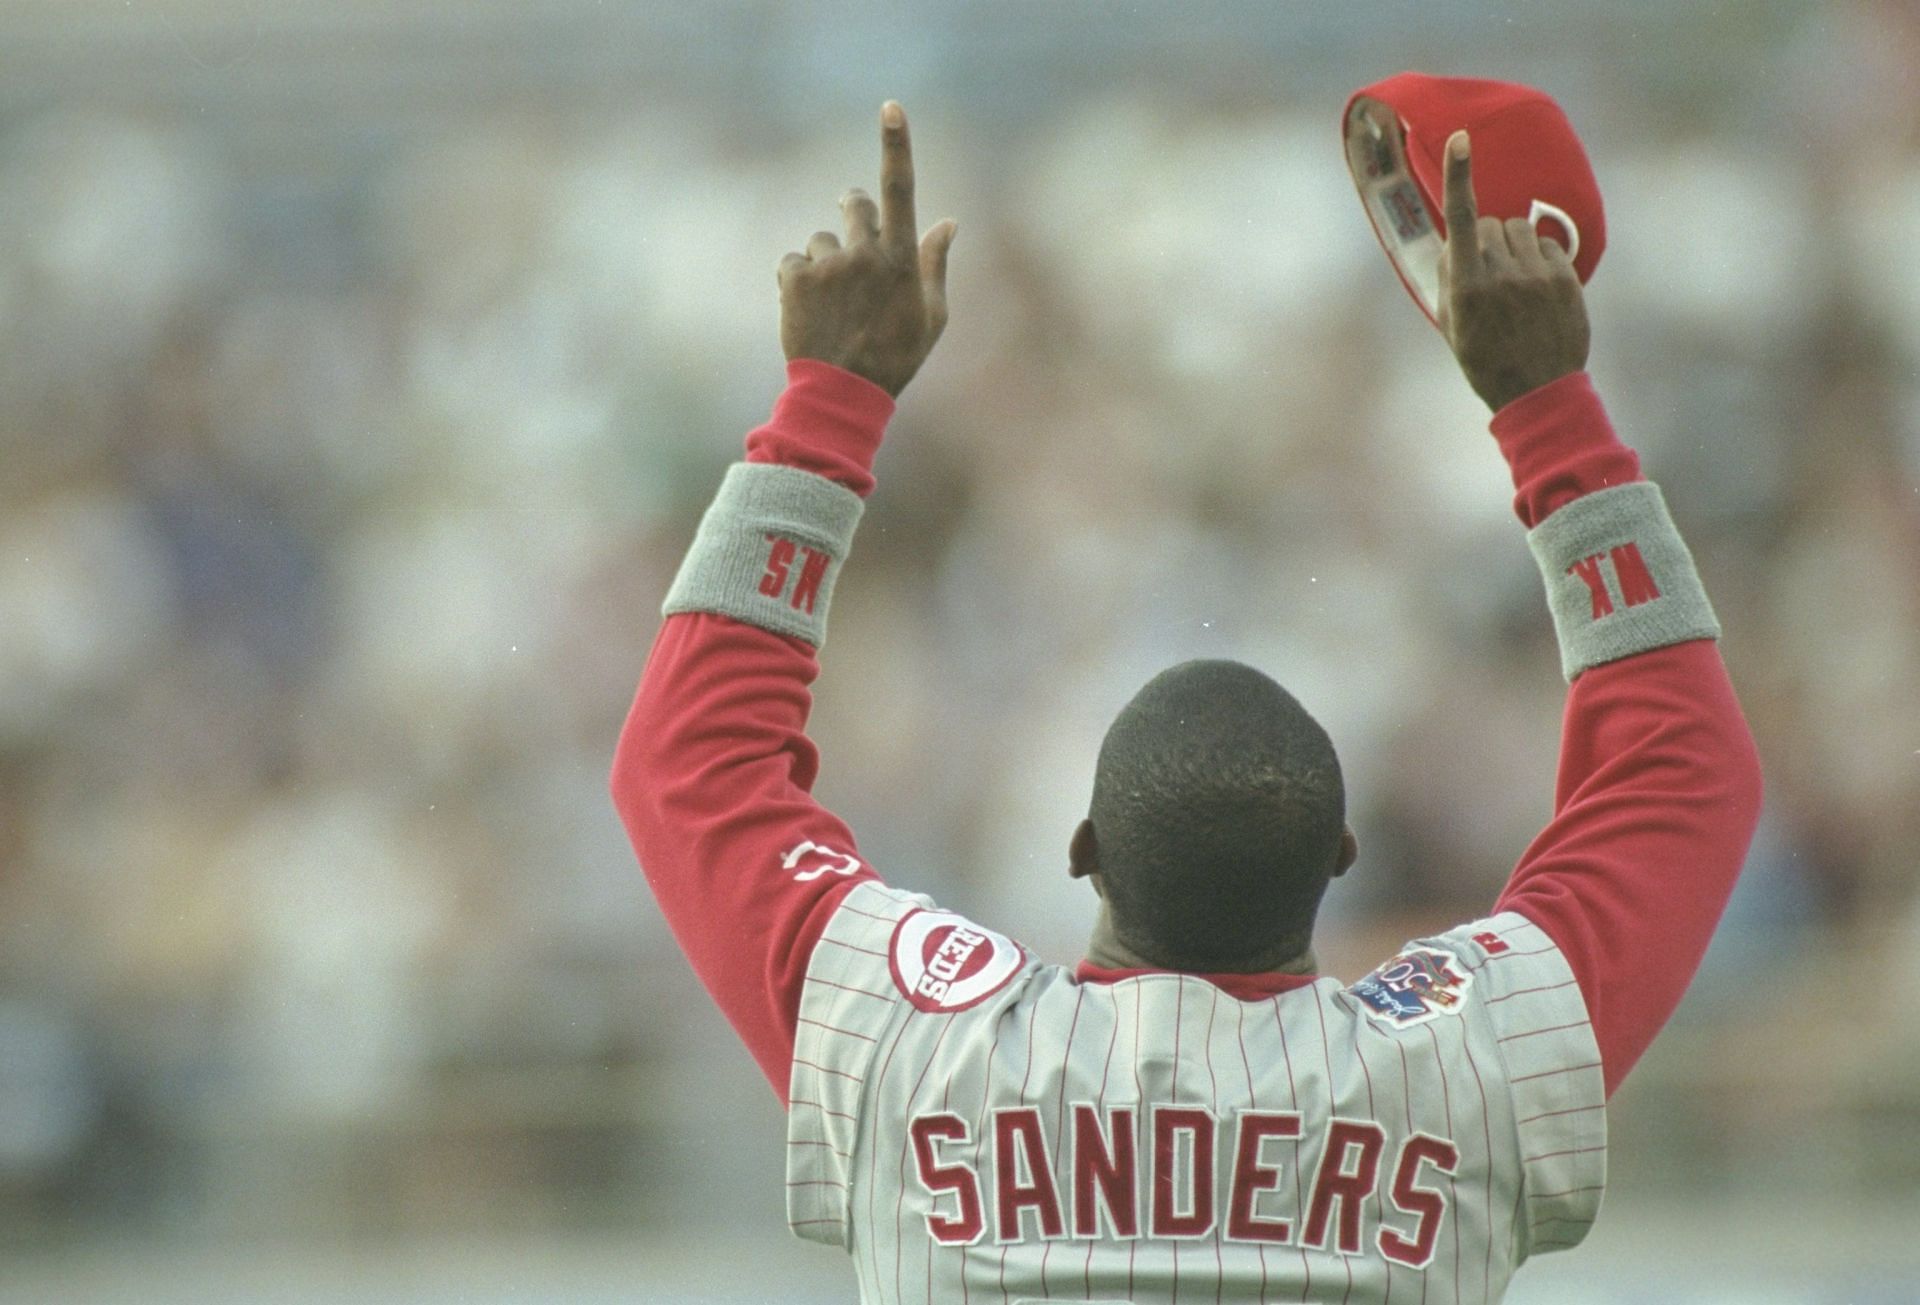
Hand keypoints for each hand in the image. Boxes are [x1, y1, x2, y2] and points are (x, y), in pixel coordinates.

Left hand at [777, 102, 957, 397]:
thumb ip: (936, 263)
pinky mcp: (795, 279)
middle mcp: (865, 254)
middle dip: (851, 214)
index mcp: (902, 259)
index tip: (890, 107)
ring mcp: (828, 265)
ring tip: (832, 304)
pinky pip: (792, 261)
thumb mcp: (931, 316)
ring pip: (820, 240)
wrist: (842, 395)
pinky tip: (808, 310)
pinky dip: (797, 281)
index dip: (896, 145)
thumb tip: (949, 221)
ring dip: (823, 261)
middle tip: (852, 249)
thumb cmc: (896, 357)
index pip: (900, 189)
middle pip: (853, 202)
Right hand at [1436, 130, 1589, 411]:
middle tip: (1488, 276)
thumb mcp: (1452, 325)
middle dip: (1485, 240)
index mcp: (1467, 286)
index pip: (1462, 219)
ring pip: (1518, 229)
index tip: (1461, 139)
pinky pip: (1546, 244)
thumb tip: (1455, 241)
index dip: (1459, 176)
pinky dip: (1538, 258)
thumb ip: (1449, 278)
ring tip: (1514, 282)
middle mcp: (1500, 274)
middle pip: (1490, 224)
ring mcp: (1536, 275)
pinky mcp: (1564, 278)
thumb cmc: (1485, 359)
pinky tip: (1536, 288)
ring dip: (1512, 246)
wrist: (1538, 391)